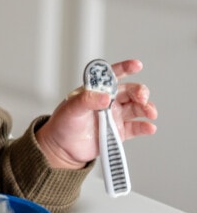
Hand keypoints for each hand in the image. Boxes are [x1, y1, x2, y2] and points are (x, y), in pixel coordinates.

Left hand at [36, 59, 157, 169]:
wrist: (63, 147)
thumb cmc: (63, 124)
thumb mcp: (71, 109)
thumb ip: (86, 101)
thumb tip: (106, 97)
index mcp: (96, 90)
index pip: (112, 76)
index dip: (125, 68)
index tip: (136, 65)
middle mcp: (108, 101)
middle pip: (130, 91)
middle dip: (140, 92)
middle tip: (142, 98)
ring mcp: (115, 116)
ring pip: (137, 108)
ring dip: (147, 108)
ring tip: (150, 113)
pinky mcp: (119, 132)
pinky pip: (136, 128)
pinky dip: (145, 127)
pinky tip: (150, 127)